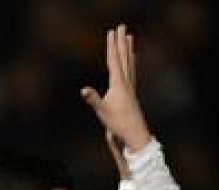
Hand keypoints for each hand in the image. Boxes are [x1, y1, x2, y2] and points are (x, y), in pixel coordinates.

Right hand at [80, 25, 150, 155]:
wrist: (134, 133)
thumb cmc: (118, 123)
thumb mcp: (102, 111)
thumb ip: (93, 99)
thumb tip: (83, 90)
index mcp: (119, 84)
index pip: (114, 60)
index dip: (112, 45)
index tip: (112, 32)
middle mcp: (126, 82)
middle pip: (124, 57)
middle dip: (121, 42)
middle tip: (122, 27)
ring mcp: (130, 87)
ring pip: (129, 62)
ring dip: (128, 49)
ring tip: (130, 38)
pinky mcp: (131, 93)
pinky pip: (131, 72)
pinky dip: (131, 62)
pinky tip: (132, 60)